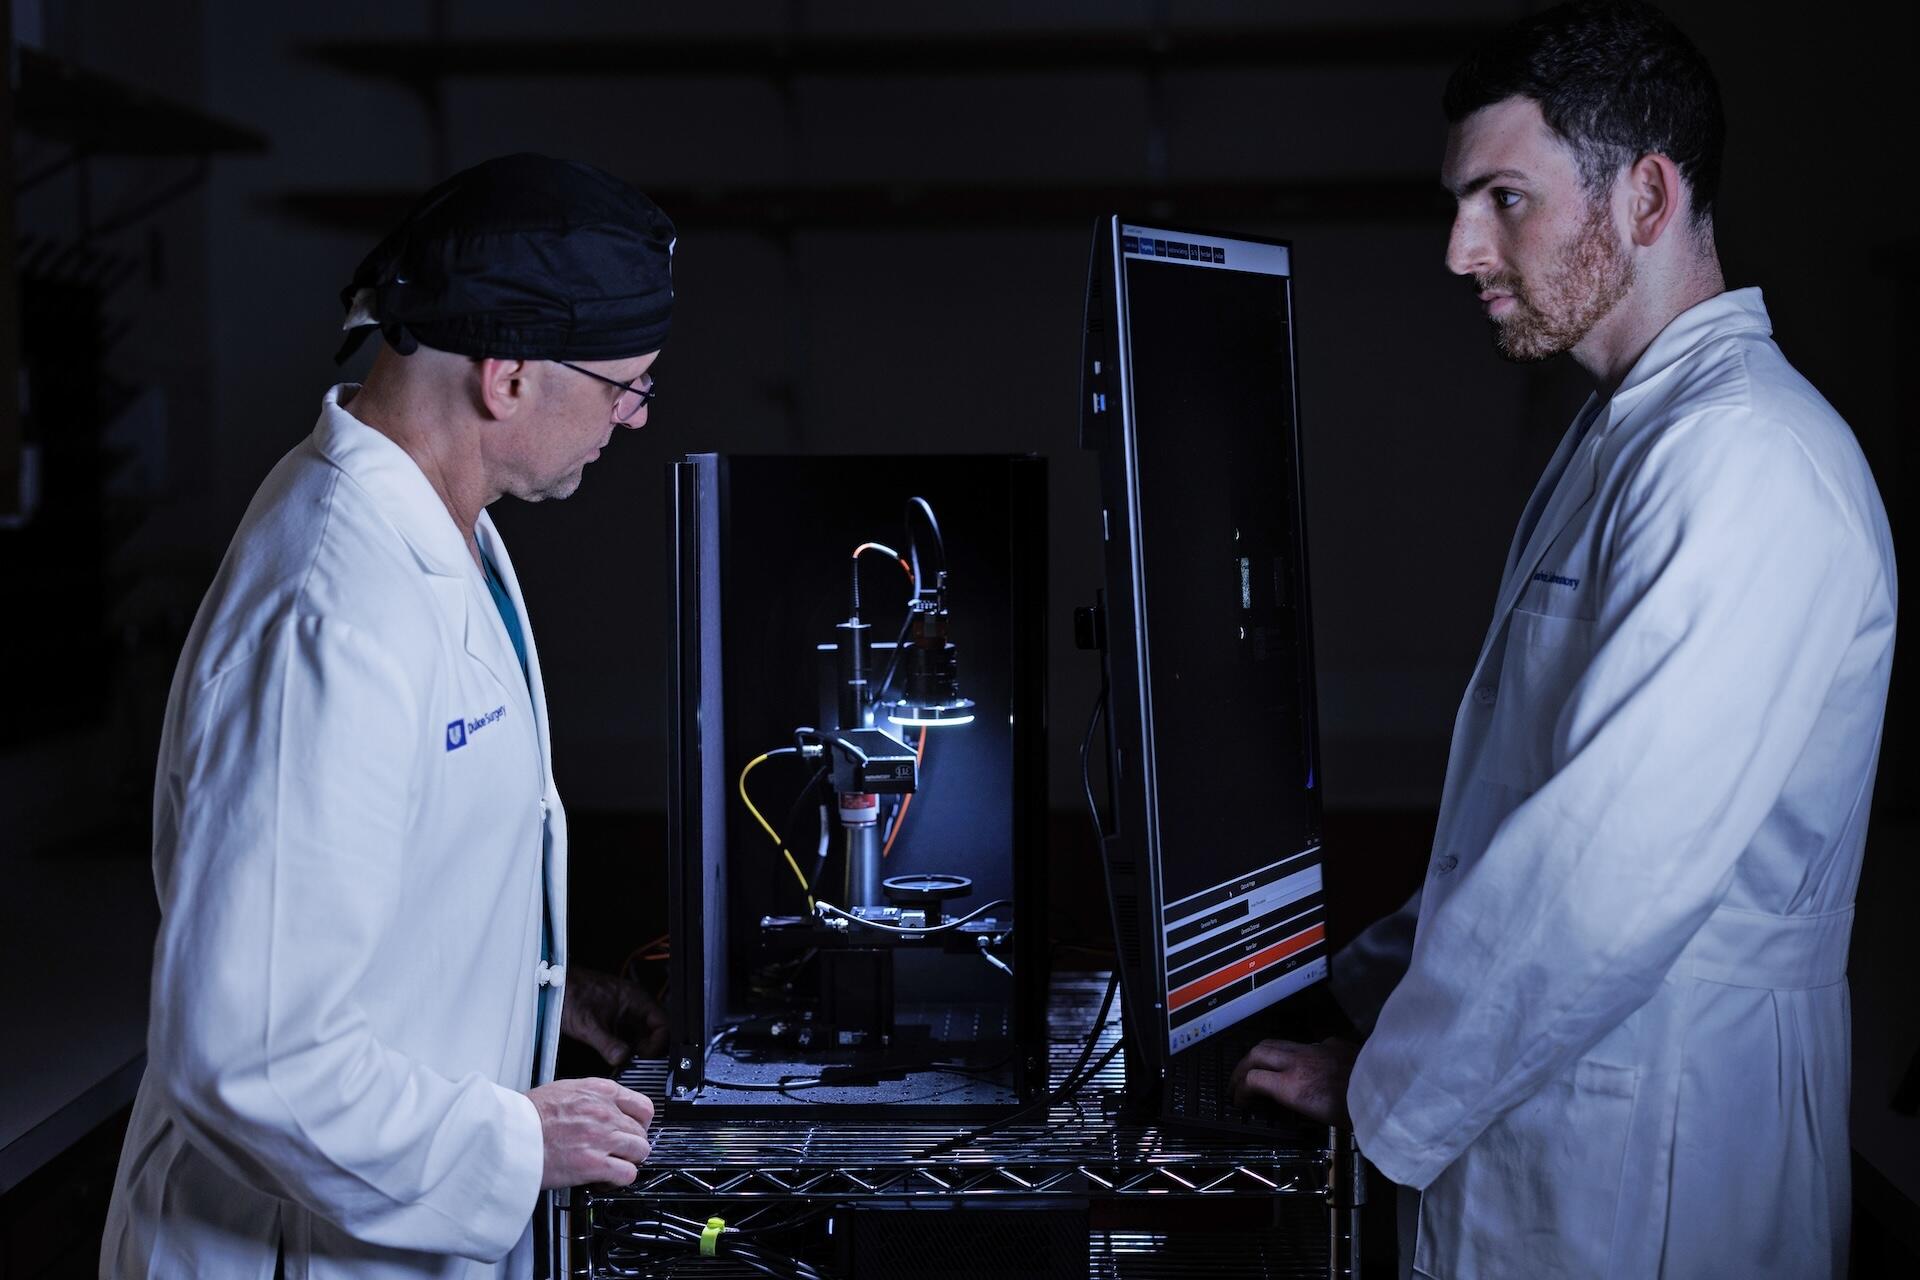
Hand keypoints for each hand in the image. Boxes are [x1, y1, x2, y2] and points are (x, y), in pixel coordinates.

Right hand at [526, 1077, 653, 1188]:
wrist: (508, 1135)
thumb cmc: (526, 1115)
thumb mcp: (564, 1090)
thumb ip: (590, 1098)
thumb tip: (603, 1108)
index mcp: (599, 1091)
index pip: (643, 1107)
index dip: (641, 1123)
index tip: (634, 1130)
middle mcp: (605, 1113)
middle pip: (642, 1132)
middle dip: (633, 1144)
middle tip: (620, 1152)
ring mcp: (601, 1138)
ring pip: (640, 1152)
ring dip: (629, 1161)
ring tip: (614, 1165)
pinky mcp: (593, 1165)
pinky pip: (627, 1174)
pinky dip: (620, 1180)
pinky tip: (606, 1179)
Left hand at [561, 966, 668, 1063]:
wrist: (553, 986)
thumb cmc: (570, 994)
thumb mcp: (589, 1025)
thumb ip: (608, 1044)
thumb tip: (623, 1060)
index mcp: (637, 999)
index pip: (663, 1024)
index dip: (657, 1044)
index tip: (644, 1058)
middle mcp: (635, 1004)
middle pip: (654, 1031)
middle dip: (647, 1049)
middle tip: (636, 1063)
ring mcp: (625, 1011)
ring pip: (641, 1034)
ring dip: (636, 1049)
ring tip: (625, 1061)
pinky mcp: (614, 1018)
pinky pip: (628, 1034)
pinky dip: (625, 1046)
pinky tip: (616, 1055)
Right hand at [1230, 1037, 1357, 1125]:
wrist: (1388, 1091)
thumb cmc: (1357, 1114)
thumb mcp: (1319, 1119)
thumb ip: (1295, 1103)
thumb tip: (1284, 1099)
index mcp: (1292, 1086)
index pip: (1252, 1080)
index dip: (1239, 1090)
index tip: (1238, 1101)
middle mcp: (1298, 1062)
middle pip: (1257, 1054)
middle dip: (1241, 1067)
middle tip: (1236, 1082)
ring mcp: (1314, 1049)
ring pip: (1276, 1043)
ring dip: (1260, 1055)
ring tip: (1256, 1068)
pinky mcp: (1330, 1043)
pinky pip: (1302, 1044)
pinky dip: (1291, 1053)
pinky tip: (1298, 1064)